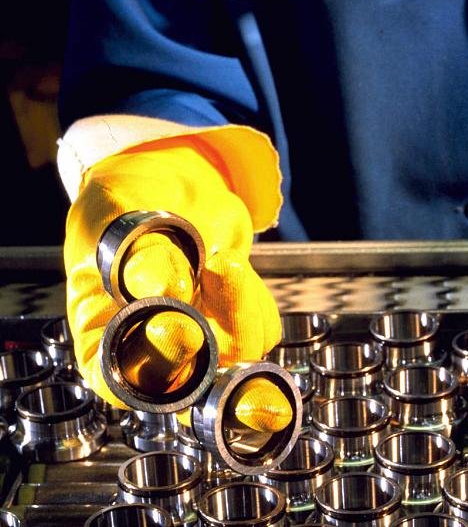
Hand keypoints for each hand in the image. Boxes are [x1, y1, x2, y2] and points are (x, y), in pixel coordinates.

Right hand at [65, 136, 289, 432]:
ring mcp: (196, 344)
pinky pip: (261, 331)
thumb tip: (161, 290)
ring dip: (240, 306)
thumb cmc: (126, 203)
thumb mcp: (117, 215)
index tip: (180, 324)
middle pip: (193, 387)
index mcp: (100, 338)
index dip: (154, 363)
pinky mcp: (232, 328)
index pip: (119, 381)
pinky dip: (255, 299)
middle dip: (224, 355)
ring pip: (238, 355)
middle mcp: (149, 353)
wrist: (169, 185)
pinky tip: (230, 266)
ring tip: (220, 259)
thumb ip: (135, 252)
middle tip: (231, 308)